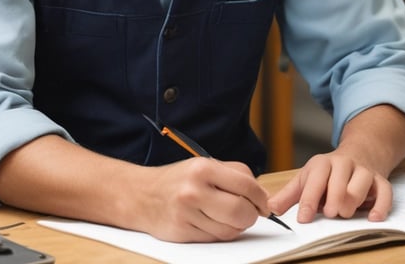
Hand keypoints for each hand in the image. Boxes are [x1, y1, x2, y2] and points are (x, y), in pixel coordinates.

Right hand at [139, 157, 271, 241]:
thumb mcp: (203, 165)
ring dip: (236, 226)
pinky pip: (215, 239)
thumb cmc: (178, 179)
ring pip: (230, 230)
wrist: (141, 195)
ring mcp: (187, 213)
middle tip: (249, 213)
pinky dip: (220, 233)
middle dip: (251, 215)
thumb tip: (262, 194)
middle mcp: (194, 190)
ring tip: (228, 216)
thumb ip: (234, 174)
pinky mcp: (182, 232)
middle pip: (241, 211)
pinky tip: (213, 222)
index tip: (264, 204)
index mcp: (203, 168)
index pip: (246, 185)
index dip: (261, 198)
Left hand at [268, 151, 392, 223]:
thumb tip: (271, 208)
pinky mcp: (381, 180)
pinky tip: (372, 218)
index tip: (304, 219)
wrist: (358, 154)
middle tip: (330, 213)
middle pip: (339, 186)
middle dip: (334, 203)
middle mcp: (343, 163)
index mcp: (322, 163)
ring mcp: (363, 170)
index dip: (308, 201)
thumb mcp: (306, 179)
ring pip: (361, 186)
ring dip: (352, 204)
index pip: (315, 182)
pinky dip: (380, 207)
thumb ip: (289, 195)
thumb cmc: (327, 173)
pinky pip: (385, 193)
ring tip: (346, 211)